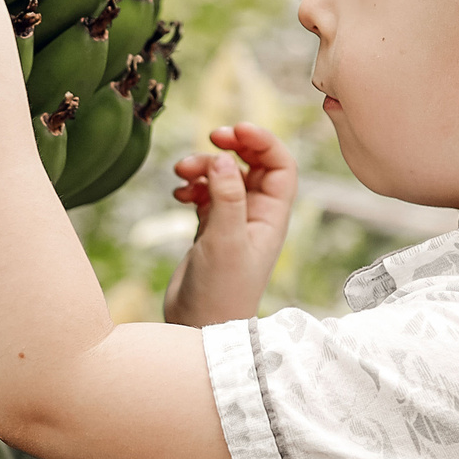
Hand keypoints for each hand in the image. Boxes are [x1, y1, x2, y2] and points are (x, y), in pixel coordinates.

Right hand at [163, 124, 297, 328]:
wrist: (199, 328)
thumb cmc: (221, 292)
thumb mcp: (225, 241)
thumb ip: (226, 197)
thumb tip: (223, 157)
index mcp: (272, 217)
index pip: (280, 166)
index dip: (263, 141)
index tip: (235, 130)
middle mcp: (256, 217)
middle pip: (252, 165)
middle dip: (232, 148)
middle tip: (211, 137)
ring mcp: (232, 223)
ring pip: (224, 177)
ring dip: (205, 167)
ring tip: (182, 172)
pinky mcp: (210, 231)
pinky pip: (205, 194)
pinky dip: (193, 186)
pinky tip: (178, 193)